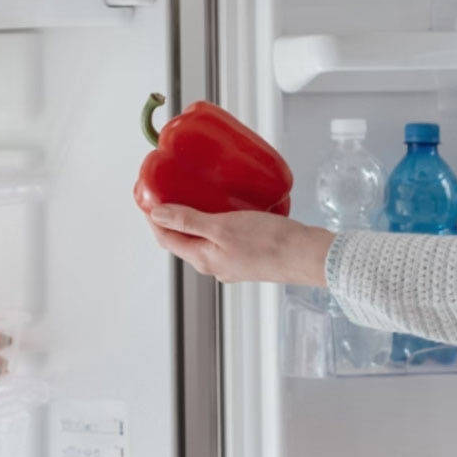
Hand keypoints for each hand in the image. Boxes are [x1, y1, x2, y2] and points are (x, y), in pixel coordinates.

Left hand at [144, 203, 333, 286]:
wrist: (307, 255)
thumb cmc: (268, 242)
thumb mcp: (222, 227)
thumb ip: (188, 221)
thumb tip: (156, 215)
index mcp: (203, 260)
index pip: (166, 238)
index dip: (154, 218)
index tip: (149, 196)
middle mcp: (214, 265)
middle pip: (182, 240)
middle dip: (171, 218)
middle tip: (169, 190)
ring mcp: (231, 263)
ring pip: (203, 239)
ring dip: (193, 219)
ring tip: (194, 194)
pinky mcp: (248, 257)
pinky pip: (222, 238)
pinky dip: (215, 222)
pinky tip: (226, 207)